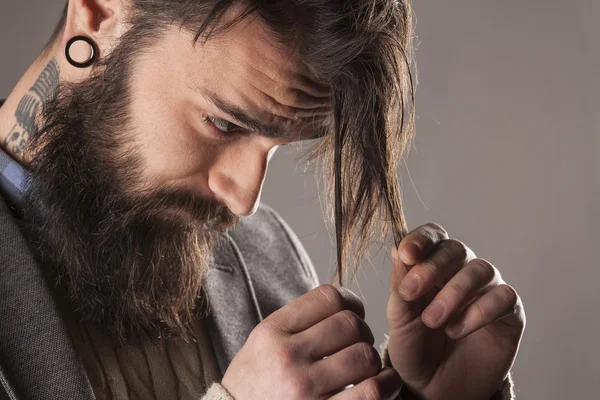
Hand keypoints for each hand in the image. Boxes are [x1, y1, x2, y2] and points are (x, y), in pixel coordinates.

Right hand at [222, 284, 402, 399]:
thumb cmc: (253, 387)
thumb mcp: (261, 345)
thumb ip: (296, 324)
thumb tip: (344, 304)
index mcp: (272, 332)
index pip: (328, 297)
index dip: (351, 301)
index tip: (354, 313)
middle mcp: (287, 356)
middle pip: (350, 324)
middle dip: (363, 333)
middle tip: (359, 345)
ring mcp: (304, 387)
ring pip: (364, 355)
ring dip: (373, 361)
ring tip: (368, 368)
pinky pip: (371, 391)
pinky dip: (387, 385)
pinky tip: (385, 384)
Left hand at [386, 223, 525, 399]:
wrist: (433, 388)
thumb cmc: (414, 347)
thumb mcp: (399, 318)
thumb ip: (401, 286)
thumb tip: (401, 253)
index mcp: (432, 265)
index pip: (433, 236)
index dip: (421, 239)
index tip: (406, 254)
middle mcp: (461, 271)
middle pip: (455, 249)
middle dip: (432, 268)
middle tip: (411, 293)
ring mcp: (487, 290)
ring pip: (480, 270)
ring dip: (453, 292)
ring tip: (432, 320)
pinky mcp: (510, 313)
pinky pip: (504, 298)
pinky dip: (479, 311)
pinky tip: (456, 330)